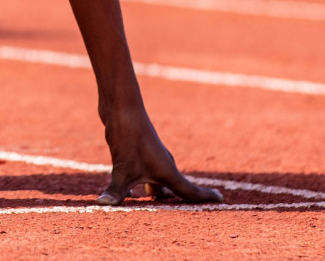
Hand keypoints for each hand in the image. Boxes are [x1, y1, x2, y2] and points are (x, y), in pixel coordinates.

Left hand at [96, 106, 221, 205]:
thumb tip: (102, 205)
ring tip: (155, 207)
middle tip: (182, 217)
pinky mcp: (139, 150)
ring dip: (157, 194)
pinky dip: (144, 185)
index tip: (222, 200)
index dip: (205, 197)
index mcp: (167, 171)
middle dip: (177, 202)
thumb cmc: (128, 136)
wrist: (121, 106)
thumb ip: (116, 190)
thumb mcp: (122, 168)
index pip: (189, 191)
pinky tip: (132, 194)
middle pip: (174, 188)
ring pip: (159, 181)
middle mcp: (163, 163)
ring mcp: (152, 156)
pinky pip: (146, 174)